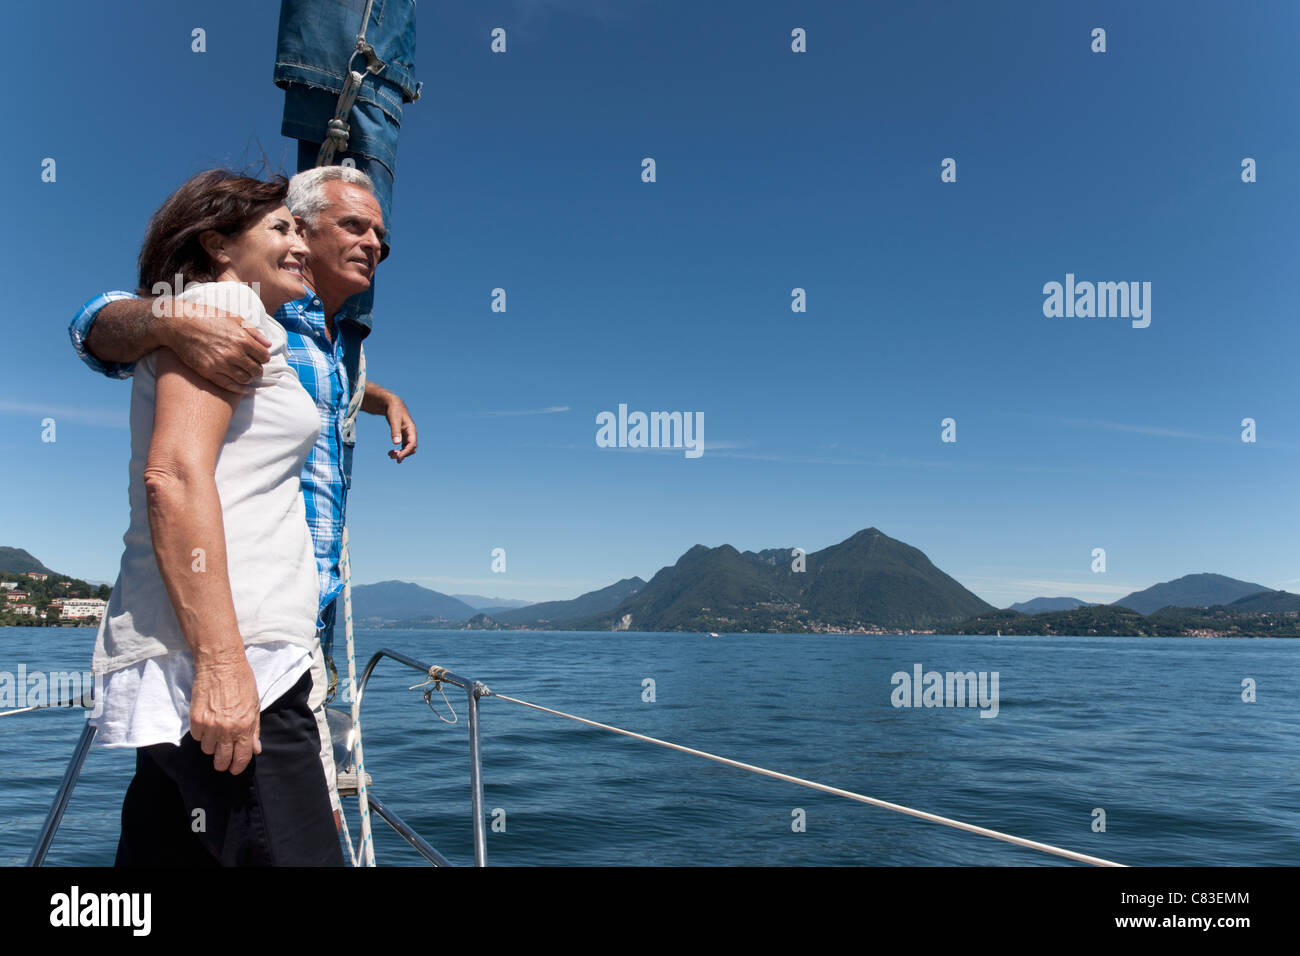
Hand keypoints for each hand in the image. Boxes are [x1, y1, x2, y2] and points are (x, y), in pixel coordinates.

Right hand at [163, 300, 271, 393]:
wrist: (179, 323)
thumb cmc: (206, 317)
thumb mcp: (233, 318)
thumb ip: (253, 332)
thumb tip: (268, 344)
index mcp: (242, 338)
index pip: (264, 356)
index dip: (263, 358)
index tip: (259, 357)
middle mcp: (234, 353)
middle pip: (256, 369)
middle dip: (257, 368)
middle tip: (252, 367)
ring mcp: (221, 364)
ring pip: (245, 379)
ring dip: (248, 378)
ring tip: (246, 374)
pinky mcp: (208, 372)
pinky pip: (230, 385)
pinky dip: (240, 389)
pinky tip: (245, 389)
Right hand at [190, 654, 261, 773]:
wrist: (220, 664)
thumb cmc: (241, 682)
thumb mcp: (254, 705)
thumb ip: (254, 730)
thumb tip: (255, 749)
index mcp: (245, 726)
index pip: (240, 757)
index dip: (237, 767)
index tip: (234, 769)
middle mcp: (226, 729)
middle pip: (221, 759)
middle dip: (223, 762)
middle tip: (223, 759)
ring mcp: (210, 725)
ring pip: (207, 749)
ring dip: (212, 745)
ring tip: (216, 733)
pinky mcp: (195, 719)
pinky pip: (197, 737)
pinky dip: (201, 734)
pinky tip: (207, 723)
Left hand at [385, 397, 417, 462]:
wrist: (393, 404)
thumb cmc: (394, 410)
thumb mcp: (394, 420)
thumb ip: (395, 431)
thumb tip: (396, 443)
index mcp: (412, 430)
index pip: (412, 445)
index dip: (406, 452)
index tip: (398, 458)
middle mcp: (411, 434)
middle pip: (411, 449)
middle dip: (403, 454)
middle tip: (392, 456)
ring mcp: (408, 435)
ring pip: (407, 449)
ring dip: (400, 454)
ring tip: (390, 455)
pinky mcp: (403, 435)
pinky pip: (404, 447)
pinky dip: (399, 451)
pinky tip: (391, 452)